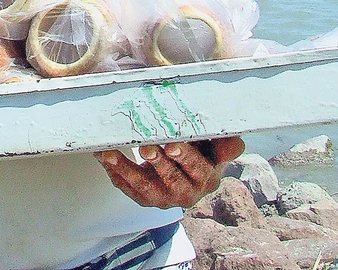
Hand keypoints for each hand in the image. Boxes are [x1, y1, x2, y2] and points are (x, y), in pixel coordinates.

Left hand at [95, 137, 244, 208]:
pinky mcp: (144, 198)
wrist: (188, 174)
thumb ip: (224, 144)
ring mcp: (163, 198)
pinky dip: (113, 172)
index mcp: (206, 179)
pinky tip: (103, 156)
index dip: (185, 158)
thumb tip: (234, 139)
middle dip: (157, 162)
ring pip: (144, 188)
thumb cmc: (202, 154)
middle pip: (171, 179)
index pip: (197, 169)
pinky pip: (127, 187)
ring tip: (112, 153)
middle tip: (145, 145)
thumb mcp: (216, 148)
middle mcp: (186, 193)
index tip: (172, 144)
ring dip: (126, 169)